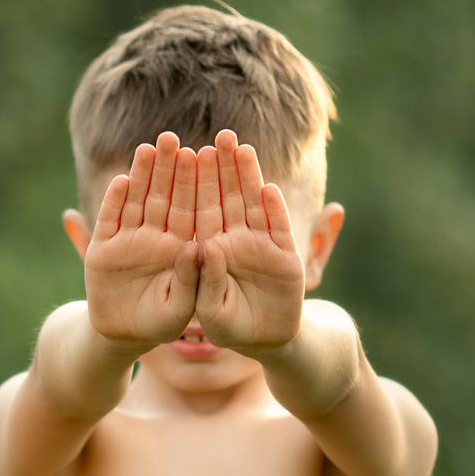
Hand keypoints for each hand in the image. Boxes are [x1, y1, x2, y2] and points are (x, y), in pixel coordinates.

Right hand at [82, 133, 205, 349]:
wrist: (121, 336)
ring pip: (137, 201)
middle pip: (165, 197)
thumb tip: (195, 248)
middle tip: (172, 137)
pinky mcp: (102, 249)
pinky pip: (109, 220)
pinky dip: (114, 202)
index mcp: (182, 248)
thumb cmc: (159, 325)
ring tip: (148, 147)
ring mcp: (128, 241)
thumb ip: (190, 280)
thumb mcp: (181, 310)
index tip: (202, 155)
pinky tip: (122, 180)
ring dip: (142, 175)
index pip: (191, 210)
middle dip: (169, 168)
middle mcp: (156, 238)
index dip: (195, 183)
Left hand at [193, 130, 305, 351]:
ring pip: (252, 203)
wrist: (267, 341)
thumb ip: (202, 280)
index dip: (195, 182)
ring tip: (243, 147)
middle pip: (225, 197)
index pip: (199, 209)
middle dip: (222, 166)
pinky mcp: (286, 256)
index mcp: (209, 249)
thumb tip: (205, 247)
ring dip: (248, 176)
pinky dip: (275, 210)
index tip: (188, 152)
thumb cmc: (229, 327)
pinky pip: (279, 227)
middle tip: (219, 134)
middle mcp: (234, 240)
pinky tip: (268, 188)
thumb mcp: (206, 310)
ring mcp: (261, 244)